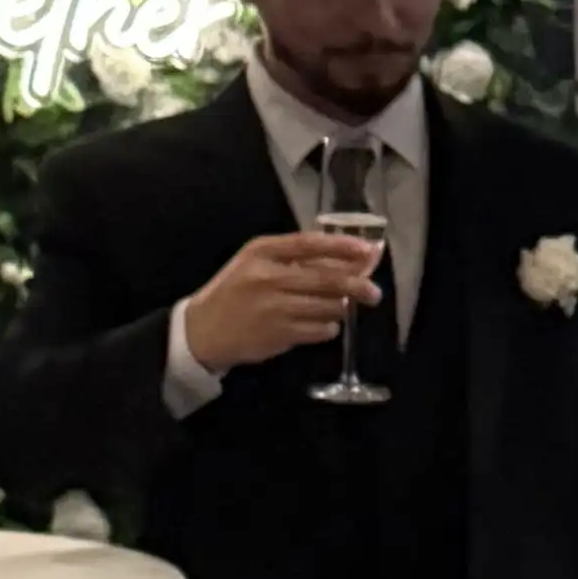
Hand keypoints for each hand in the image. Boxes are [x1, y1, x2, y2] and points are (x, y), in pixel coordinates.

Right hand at [185, 227, 384, 367]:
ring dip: (342, 308)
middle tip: (374, 292)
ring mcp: (274, 308)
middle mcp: (268, 277)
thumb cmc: (235, 291)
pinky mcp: (279, 334)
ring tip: (340, 307)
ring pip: (328, 307)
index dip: (343, 246)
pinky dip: (329, 327)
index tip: (368, 251)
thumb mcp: (254, 263)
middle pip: (327, 279)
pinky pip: (320, 330)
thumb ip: (293, 257)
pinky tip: (323, 324)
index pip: (310, 244)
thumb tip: (345, 257)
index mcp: (262, 252)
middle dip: (358, 285)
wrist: (203, 330)